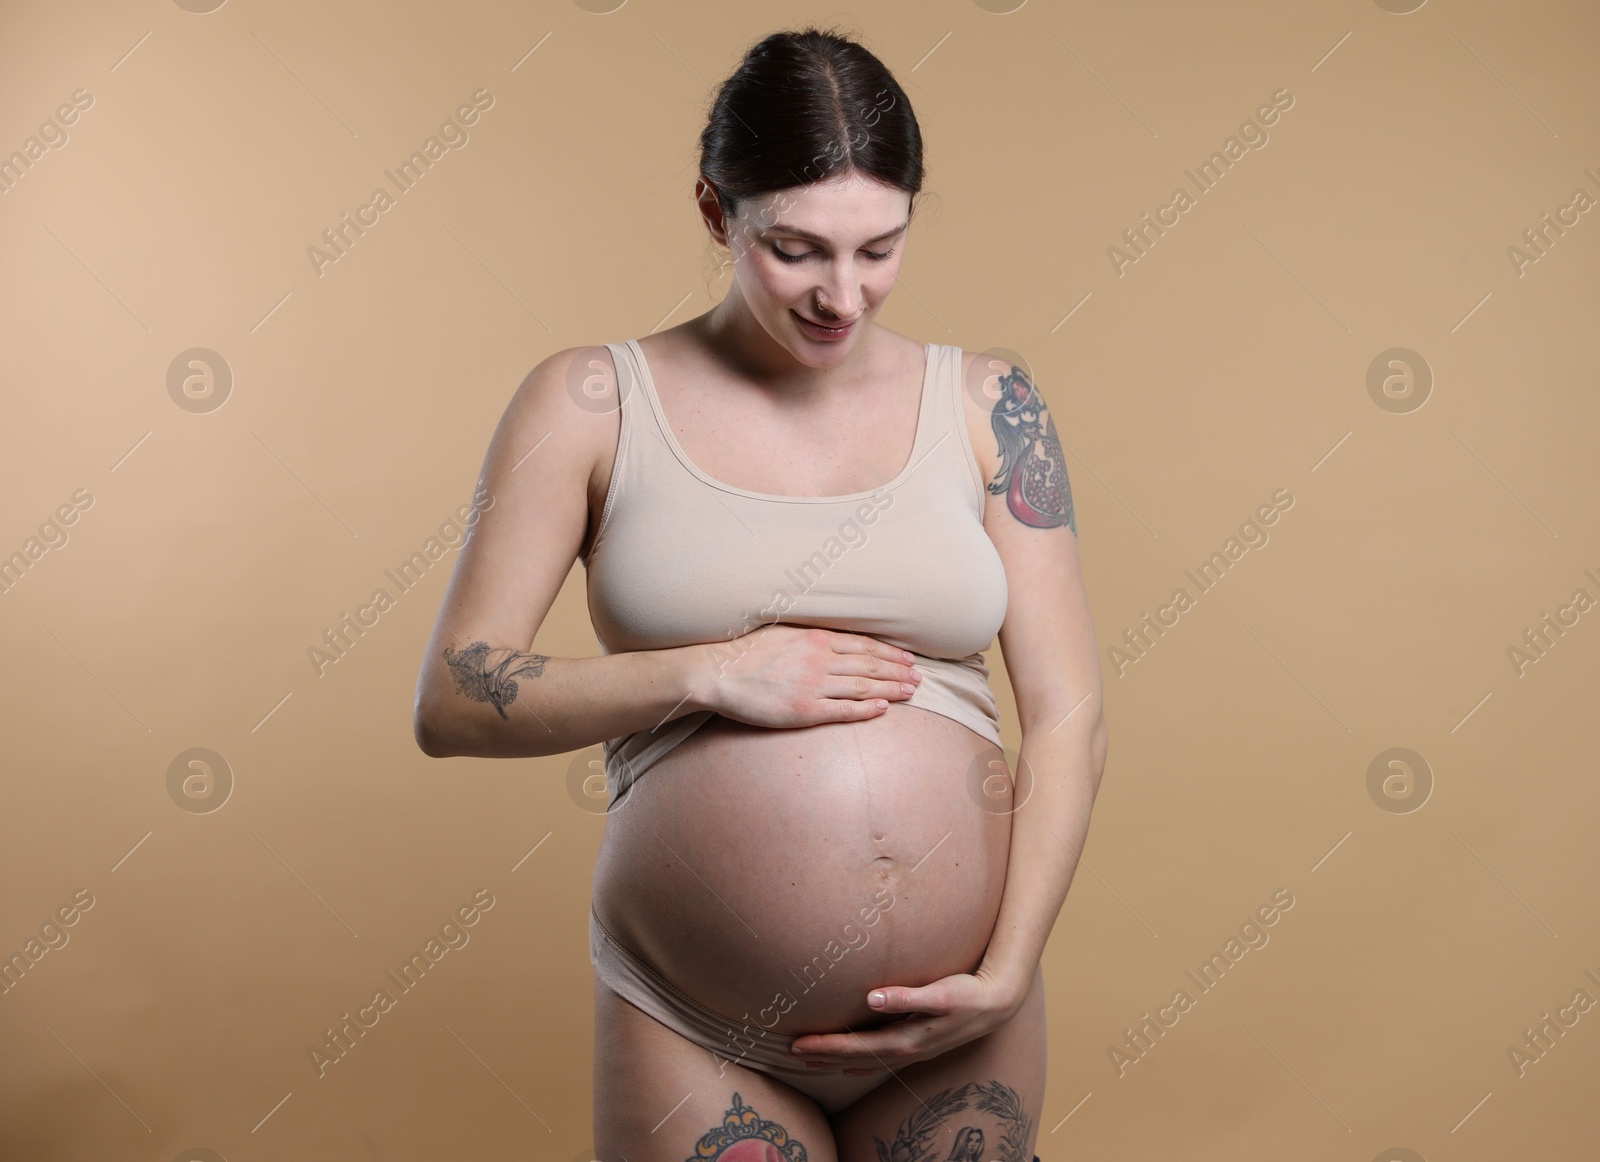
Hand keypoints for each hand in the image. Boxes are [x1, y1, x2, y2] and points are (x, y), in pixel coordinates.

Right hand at [698, 625, 922, 728]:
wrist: (718, 672)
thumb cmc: (745, 651)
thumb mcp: (782, 632)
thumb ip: (809, 635)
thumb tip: (831, 637)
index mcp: (815, 639)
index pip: (863, 645)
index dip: (889, 652)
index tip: (908, 657)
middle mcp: (820, 660)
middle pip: (869, 665)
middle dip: (897, 671)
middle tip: (919, 677)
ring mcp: (813, 685)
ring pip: (862, 687)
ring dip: (890, 689)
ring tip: (911, 691)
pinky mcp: (804, 710)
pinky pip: (842, 710)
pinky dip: (865, 709)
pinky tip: (883, 708)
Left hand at [785, 963, 1028, 1073]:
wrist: (997, 1004)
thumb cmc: (968, 994)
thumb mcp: (941, 993)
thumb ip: (907, 997)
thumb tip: (872, 998)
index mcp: (907, 1039)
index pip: (857, 1047)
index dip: (827, 1046)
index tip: (798, 1044)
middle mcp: (907, 1050)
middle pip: (856, 1058)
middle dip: (824, 1054)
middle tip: (790, 1052)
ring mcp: (913, 1050)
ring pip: (866, 1061)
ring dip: (838, 1060)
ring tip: (811, 1058)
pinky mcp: (918, 1044)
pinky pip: (880, 1059)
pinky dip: (861, 1062)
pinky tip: (851, 1064)